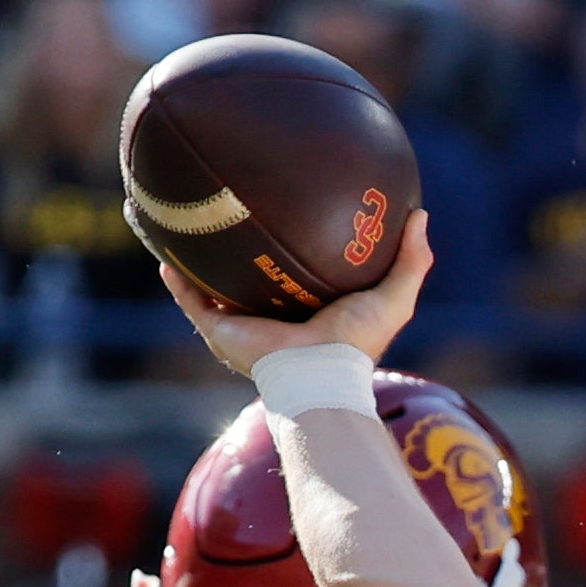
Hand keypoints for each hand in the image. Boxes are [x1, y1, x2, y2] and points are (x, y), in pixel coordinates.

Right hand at [158, 208, 433, 380]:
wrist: (317, 374)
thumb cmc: (355, 341)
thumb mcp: (393, 297)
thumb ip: (411, 260)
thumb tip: (420, 213)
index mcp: (309, 309)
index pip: (298, 275)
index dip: (292, 249)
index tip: (289, 215)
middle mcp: (273, 316)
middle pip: (252, 278)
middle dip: (241, 253)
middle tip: (233, 212)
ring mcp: (244, 325)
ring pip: (213, 288)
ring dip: (199, 260)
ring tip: (186, 226)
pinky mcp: (221, 332)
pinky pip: (192, 301)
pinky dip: (178, 282)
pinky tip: (165, 255)